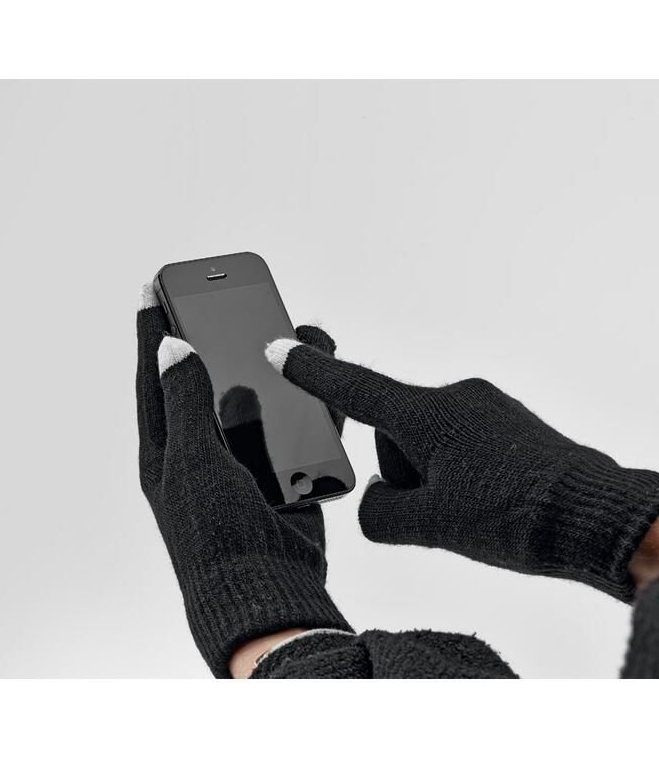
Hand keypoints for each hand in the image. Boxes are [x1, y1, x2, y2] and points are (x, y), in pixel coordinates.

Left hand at [137, 286, 349, 676]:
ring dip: (271, 369)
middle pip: (210, 379)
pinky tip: (317, 381)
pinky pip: (294, 426)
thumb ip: (186, 401)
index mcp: (167, 448)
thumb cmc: (214, 534)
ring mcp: (244, 459)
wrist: (265, 592)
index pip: (155, 376)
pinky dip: (306, 403)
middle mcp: (203, 448)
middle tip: (224, 298)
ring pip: (258, 398)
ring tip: (286, 331)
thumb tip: (172, 346)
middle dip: (219, 338)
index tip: (152, 288)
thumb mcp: (192, 461)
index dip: (153, 331)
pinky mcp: (282, 472)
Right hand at [265, 338, 658, 601]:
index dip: (311, 372)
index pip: (354, 388)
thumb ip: (380, 513)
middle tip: (441, 510)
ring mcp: (484, 408)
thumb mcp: (431, 525)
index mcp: (429, 415)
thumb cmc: (520, 516)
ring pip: (427, 443)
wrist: (594, 517)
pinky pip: (460, 444)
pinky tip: (489, 501)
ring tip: (474, 509)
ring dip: (434, 477)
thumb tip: (374, 502)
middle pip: (393, 434)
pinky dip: (461, 473)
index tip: (278, 347)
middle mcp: (455, 399)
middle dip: (404, 473)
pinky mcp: (505, 423)